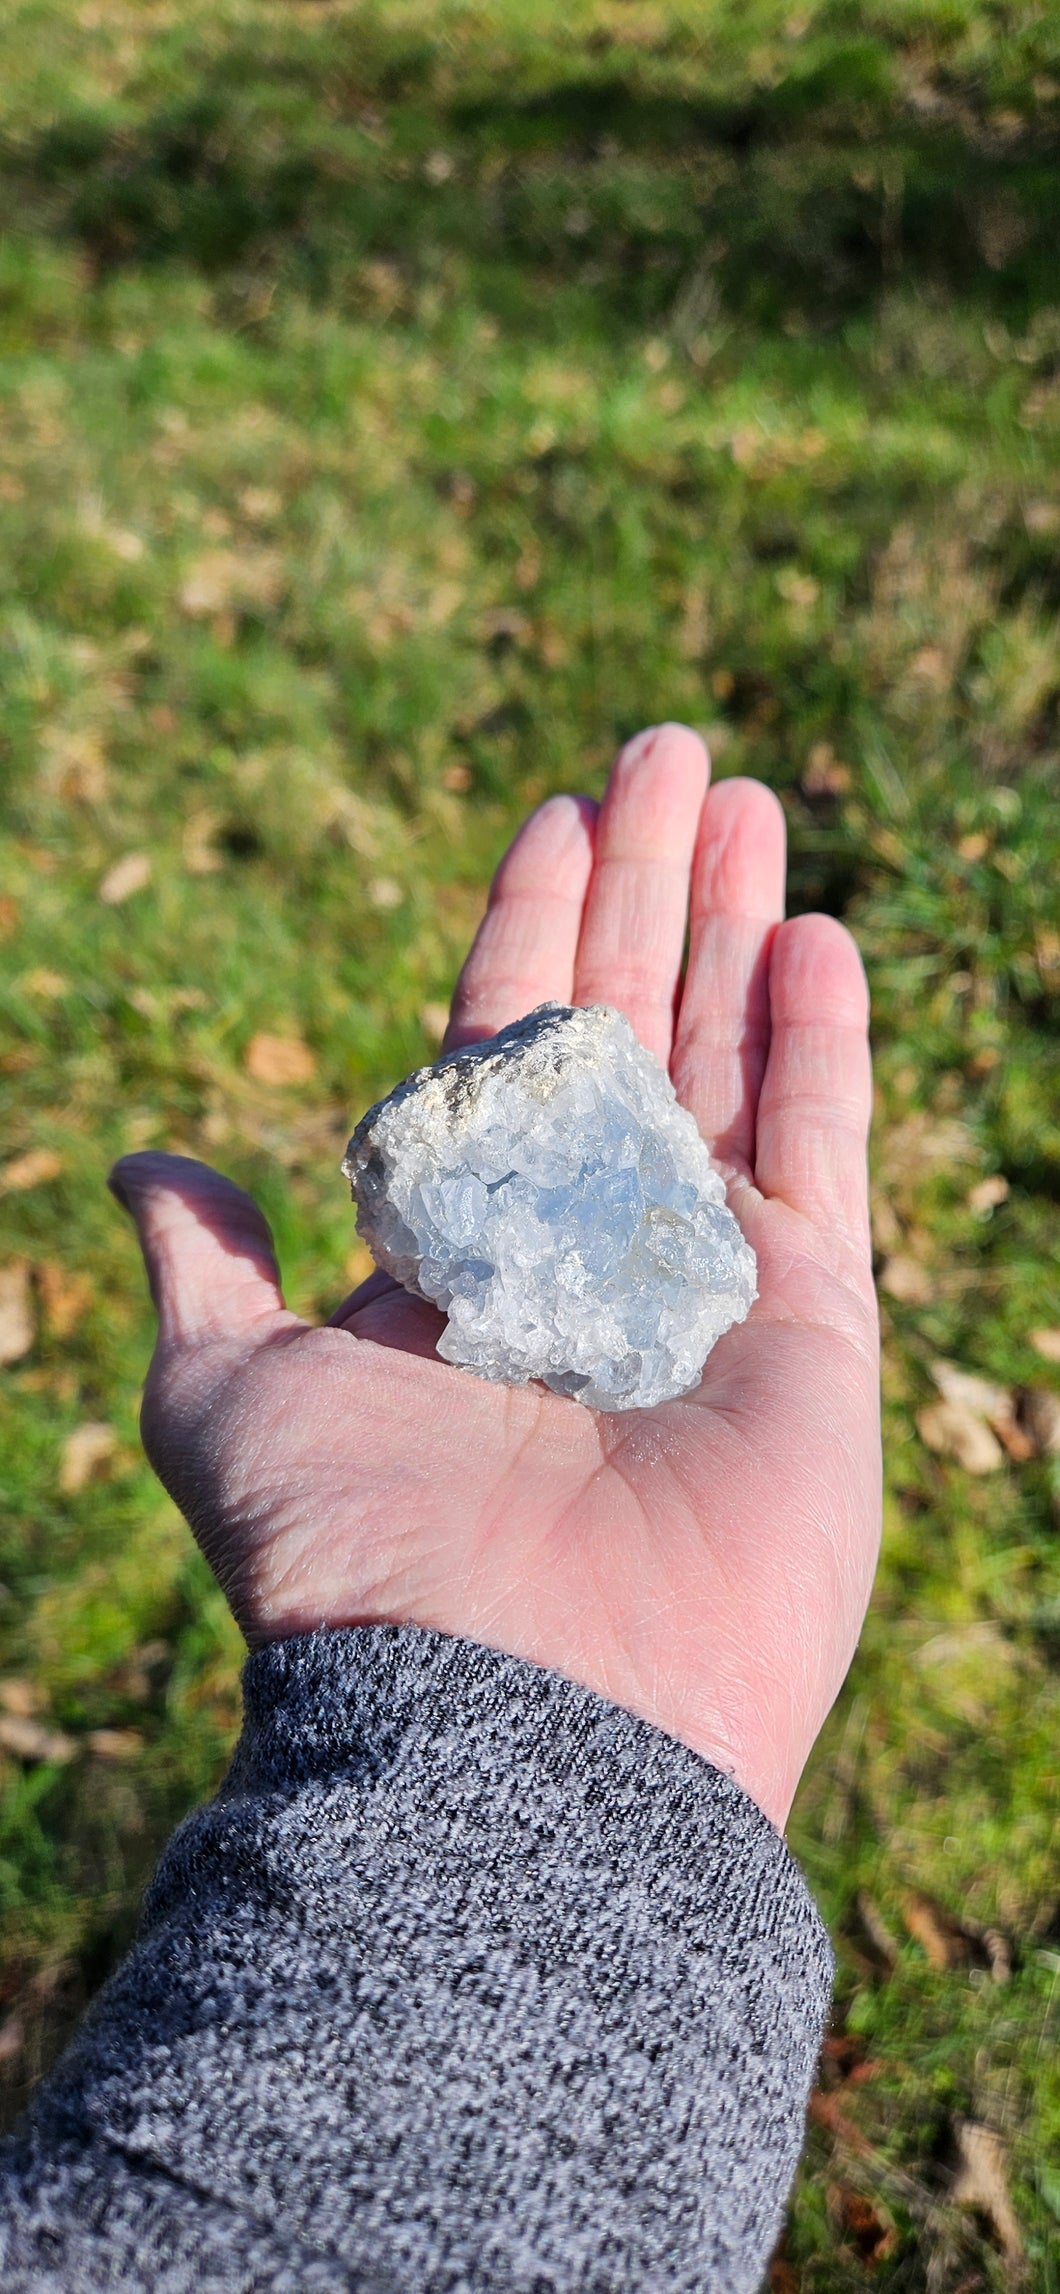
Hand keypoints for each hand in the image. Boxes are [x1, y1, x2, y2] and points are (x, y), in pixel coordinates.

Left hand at [111, 726, 879, 1828]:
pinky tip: (815, 934)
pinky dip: (822, 1040)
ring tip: (746, 798)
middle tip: (671, 749)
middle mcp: (584, 1247)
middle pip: (626, 1026)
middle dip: (648, 886)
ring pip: (727, 1059)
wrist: (517, 1712)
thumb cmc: (356, 1556)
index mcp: (459, 1247)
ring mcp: (703, 1276)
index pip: (498, 1047)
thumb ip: (205, 1272)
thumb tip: (144, 1169)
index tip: (552, 817)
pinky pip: (823, 1148)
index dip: (524, 929)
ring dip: (736, 923)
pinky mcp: (811, 1320)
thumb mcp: (223, 1396)